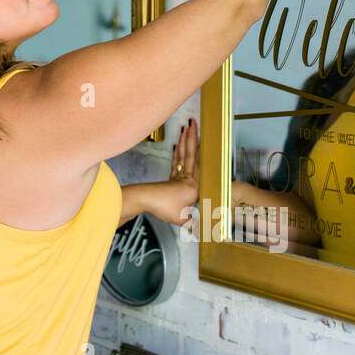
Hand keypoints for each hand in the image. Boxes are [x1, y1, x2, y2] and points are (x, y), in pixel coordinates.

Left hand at [162, 118, 200, 232]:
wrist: (145, 200)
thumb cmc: (164, 207)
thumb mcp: (184, 220)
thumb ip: (197, 225)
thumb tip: (205, 232)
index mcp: (194, 185)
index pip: (203, 164)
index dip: (205, 149)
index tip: (210, 135)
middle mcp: (187, 177)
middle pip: (191, 153)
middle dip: (193, 136)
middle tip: (193, 121)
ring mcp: (177, 177)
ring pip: (183, 155)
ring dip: (185, 141)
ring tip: (186, 128)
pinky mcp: (170, 180)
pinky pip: (175, 163)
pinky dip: (177, 154)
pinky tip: (177, 147)